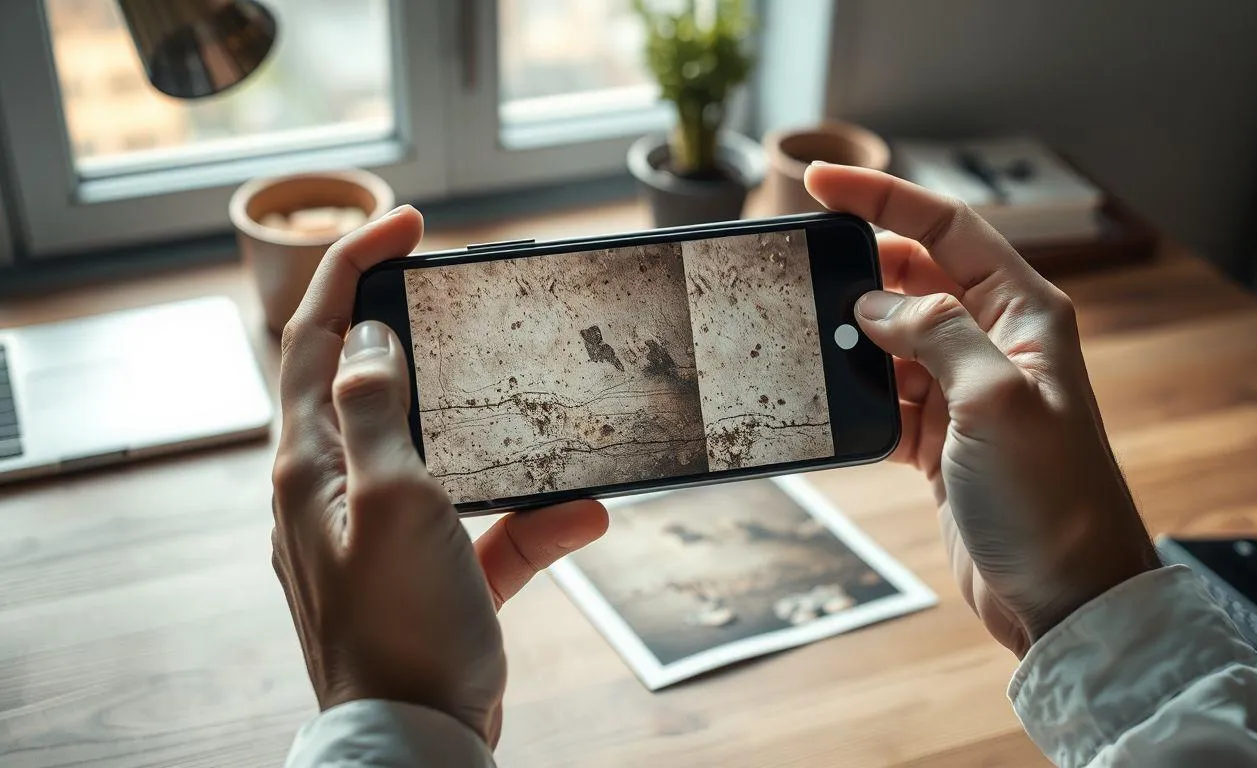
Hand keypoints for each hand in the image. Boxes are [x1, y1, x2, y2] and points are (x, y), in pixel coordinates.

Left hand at [270, 205, 608, 744]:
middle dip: (417, 330)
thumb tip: (370, 344)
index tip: (408, 224)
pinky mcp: (432, 573)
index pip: (317, 339)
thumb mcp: (390, 503)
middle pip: (371, 384)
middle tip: (465, 295)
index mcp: (309, 465)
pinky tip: (588, 515)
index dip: (351, 266)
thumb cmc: (398, 629)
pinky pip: (485, 527)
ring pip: (437, 449)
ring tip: (534, 396)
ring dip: (490, 424)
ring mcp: (383, 534)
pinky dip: (532, 518)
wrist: (417, 742)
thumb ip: (376, 415)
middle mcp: (335, 492)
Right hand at [805, 165, 1158, 656]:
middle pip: (913, 278)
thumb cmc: (1051, 498)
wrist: (1065, 595)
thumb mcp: (994, 401)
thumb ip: (933, 335)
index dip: (883, 198)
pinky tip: (825, 400)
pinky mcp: (941, 439)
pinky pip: (884, 397)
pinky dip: (855, 397)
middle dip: (858, 271)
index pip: (946, 227)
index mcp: (1025, 314)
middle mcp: (995, 343)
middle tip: (798, 272)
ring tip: (800, 337)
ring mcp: (965, 392)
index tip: (820, 183)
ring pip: (891, 339)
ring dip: (849, 338)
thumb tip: (874, 302)